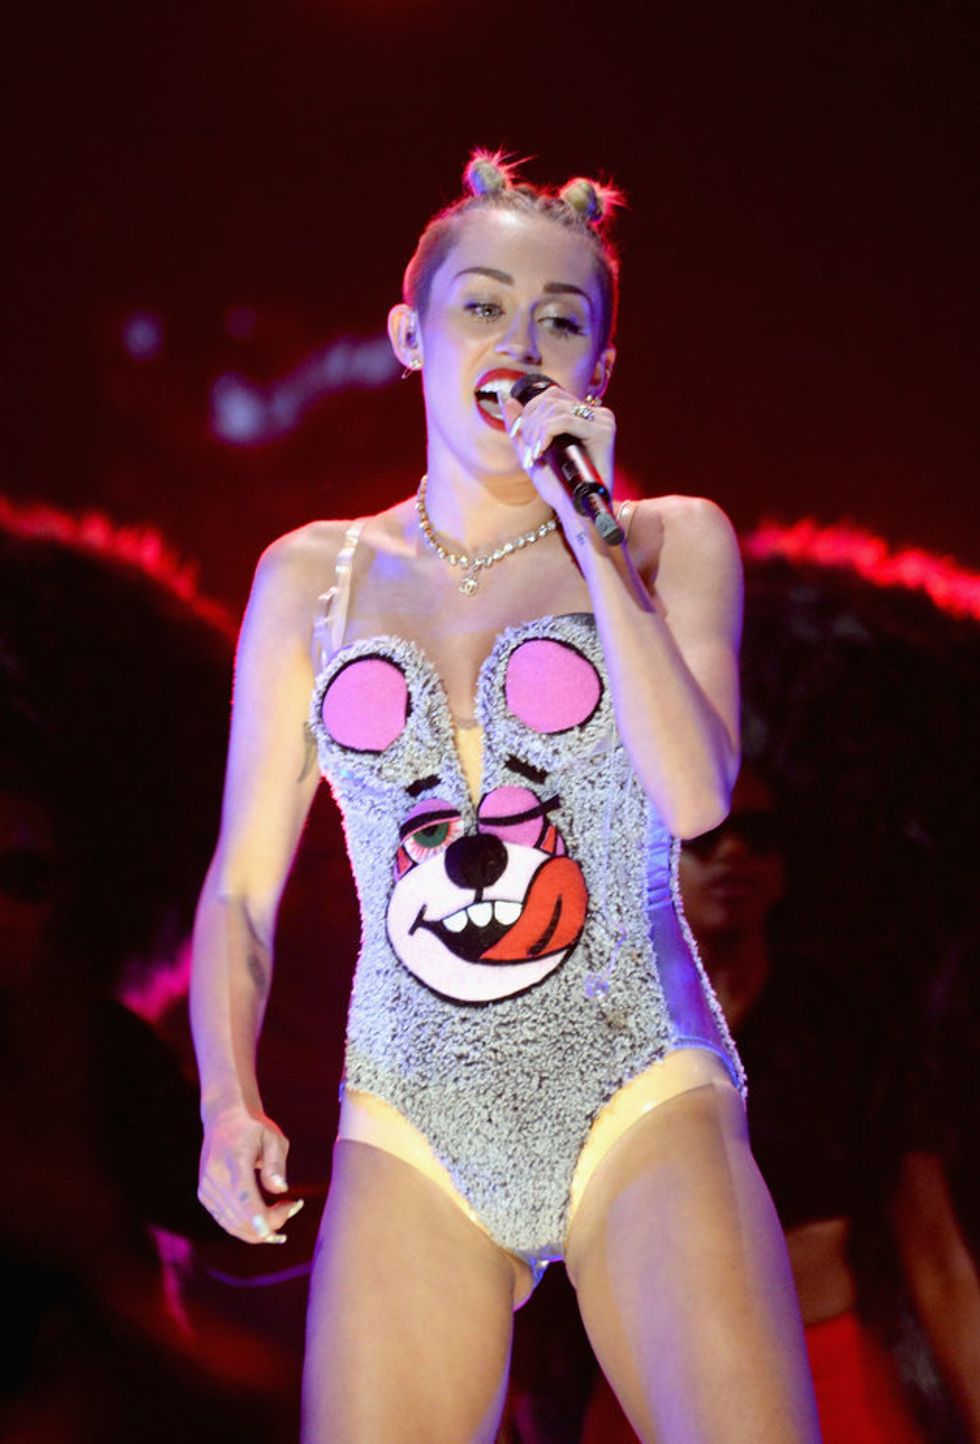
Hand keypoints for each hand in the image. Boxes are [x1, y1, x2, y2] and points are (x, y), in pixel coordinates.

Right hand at [198, 1101, 302, 1243]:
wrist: (223, 1119)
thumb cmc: (253, 1128)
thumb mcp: (272, 1137)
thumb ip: (276, 1163)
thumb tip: (280, 1189)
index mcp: (233, 1160)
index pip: (243, 1195)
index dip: (258, 1218)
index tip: (277, 1230)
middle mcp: (214, 1177)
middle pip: (240, 1217)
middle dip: (270, 1223)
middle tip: (293, 1207)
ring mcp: (206, 1189)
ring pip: (233, 1225)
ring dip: (260, 1227)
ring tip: (283, 1209)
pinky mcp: (204, 1196)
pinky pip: (227, 1221)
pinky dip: (248, 1225)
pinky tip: (266, 1214)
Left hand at [500, 388, 615, 518]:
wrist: (577, 512)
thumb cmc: (559, 487)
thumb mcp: (533, 452)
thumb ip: (520, 426)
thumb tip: (506, 399)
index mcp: (583, 415)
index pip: (551, 395)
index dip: (529, 412)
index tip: (523, 440)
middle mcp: (596, 414)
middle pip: (551, 398)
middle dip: (530, 423)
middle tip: (530, 451)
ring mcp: (603, 421)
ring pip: (555, 408)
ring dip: (536, 431)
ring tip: (536, 455)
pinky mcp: (603, 432)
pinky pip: (564, 420)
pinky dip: (546, 434)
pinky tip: (542, 451)